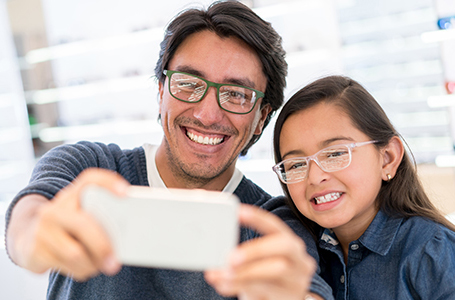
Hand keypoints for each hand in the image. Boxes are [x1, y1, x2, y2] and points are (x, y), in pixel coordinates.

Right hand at [6, 168, 128, 280]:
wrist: (30, 238)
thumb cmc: (70, 228)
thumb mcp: (84, 216)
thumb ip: (103, 218)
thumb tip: (129, 238)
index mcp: (73, 194)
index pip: (90, 179)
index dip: (108, 183)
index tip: (126, 193)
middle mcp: (56, 208)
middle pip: (84, 225)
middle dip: (103, 247)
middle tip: (115, 263)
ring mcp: (43, 228)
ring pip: (75, 253)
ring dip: (93, 264)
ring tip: (101, 265)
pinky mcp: (35, 249)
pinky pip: (65, 265)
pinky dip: (81, 271)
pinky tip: (85, 269)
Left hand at [205, 204, 315, 299]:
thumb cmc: (266, 279)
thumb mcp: (259, 263)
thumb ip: (245, 254)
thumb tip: (216, 250)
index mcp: (290, 243)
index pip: (275, 225)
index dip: (258, 218)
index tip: (238, 212)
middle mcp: (299, 259)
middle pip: (283, 246)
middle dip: (255, 249)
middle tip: (231, 258)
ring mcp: (298, 280)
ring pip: (276, 270)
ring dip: (244, 272)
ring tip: (221, 275)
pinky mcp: (292, 298)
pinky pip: (266, 290)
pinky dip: (241, 286)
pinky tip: (224, 285)